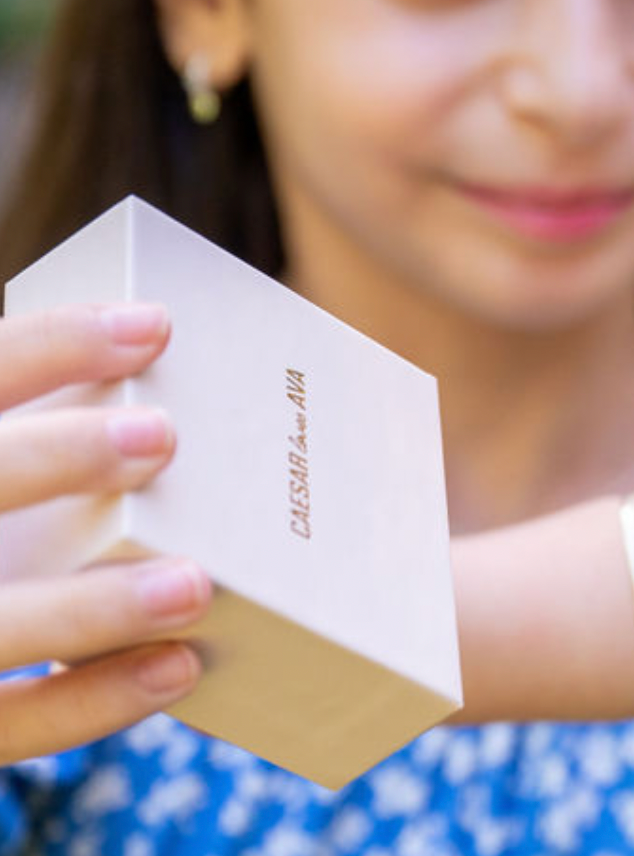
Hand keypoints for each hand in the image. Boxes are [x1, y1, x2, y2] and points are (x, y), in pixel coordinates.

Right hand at [0, 303, 210, 763]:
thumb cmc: (10, 525)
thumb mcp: (15, 470)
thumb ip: (60, 444)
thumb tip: (198, 372)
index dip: (49, 346)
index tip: (152, 323)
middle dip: (52, 460)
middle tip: (161, 435)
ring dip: (90, 610)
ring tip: (193, 585)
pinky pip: (9, 727)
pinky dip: (92, 702)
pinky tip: (178, 668)